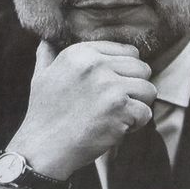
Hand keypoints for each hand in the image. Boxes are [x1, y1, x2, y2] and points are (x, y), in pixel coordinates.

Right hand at [3, 41, 155, 183]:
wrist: (44, 148)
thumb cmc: (44, 115)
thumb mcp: (41, 76)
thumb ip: (47, 54)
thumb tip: (47, 40)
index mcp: (81, 53)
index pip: (128, 51)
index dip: (125, 72)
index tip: (111, 88)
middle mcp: (96, 64)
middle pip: (142, 68)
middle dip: (135, 88)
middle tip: (118, 104)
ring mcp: (109, 86)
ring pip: (148, 89)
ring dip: (139, 105)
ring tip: (119, 115)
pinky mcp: (120, 109)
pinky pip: (146, 112)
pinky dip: (136, 124)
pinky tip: (117, 129)